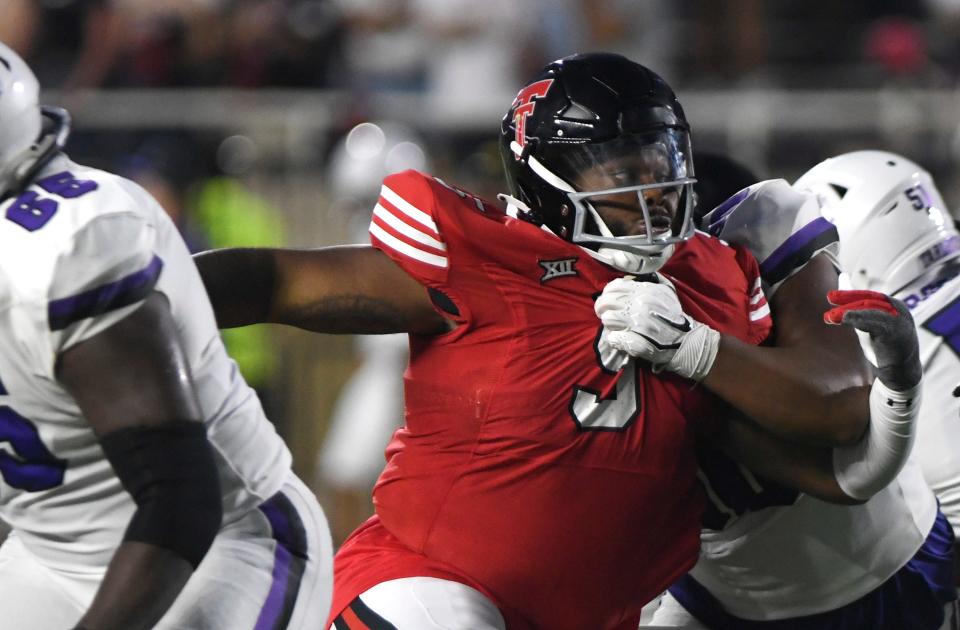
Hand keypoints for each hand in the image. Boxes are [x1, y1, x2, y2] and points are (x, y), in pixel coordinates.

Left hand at [595, 276, 720, 380]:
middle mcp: (642, 304)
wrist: (687, 340)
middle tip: (605, 314)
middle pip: (606, 302)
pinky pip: (614, 338)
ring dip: (608, 323)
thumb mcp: (664, 292)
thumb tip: (626, 279)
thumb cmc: (672, 316)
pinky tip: (617, 338)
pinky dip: (613, 338)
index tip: (608, 300)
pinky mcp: (637, 342)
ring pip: (608, 318)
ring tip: (614, 326)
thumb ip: (646, 283)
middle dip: (602, 308)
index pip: (614, 287)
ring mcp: (639, 324)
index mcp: (646, 291)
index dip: (606, 294)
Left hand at [824, 290, 920, 390]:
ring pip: (871, 310)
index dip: (849, 295)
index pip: (870, 296)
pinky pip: (875, 322)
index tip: (831, 296)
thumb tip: (842, 301)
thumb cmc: (884, 348)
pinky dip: (859, 318)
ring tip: (831, 315)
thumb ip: (859, 314)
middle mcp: (899, 311)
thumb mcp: (870, 327)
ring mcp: (899, 321)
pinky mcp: (896, 332)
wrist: (901, 373)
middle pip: (869, 300)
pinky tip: (846, 319)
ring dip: (849, 311)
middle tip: (829, 298)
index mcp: (894, 307)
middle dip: (847, 299)